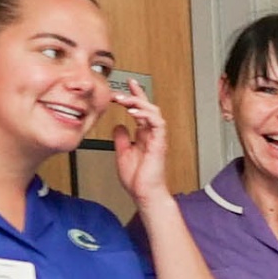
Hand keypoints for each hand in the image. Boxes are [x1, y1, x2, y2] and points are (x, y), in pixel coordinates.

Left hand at [108, 78, 171, 205]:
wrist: (144, 193)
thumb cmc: (137, 179)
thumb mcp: (122, 153)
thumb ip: (121, 138)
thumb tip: (118, 126)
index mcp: (144, 135)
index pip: (141, 110)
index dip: (135, 96)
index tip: (127, 84)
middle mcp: (152, 134)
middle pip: (148, 107)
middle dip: (135, 95)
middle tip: (119, 91)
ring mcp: (157, 138)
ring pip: (153, 111)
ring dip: (139, 103)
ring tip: (124, 100)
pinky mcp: (159, 143)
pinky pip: (157, 123)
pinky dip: (146, 115)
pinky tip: (134, 113)